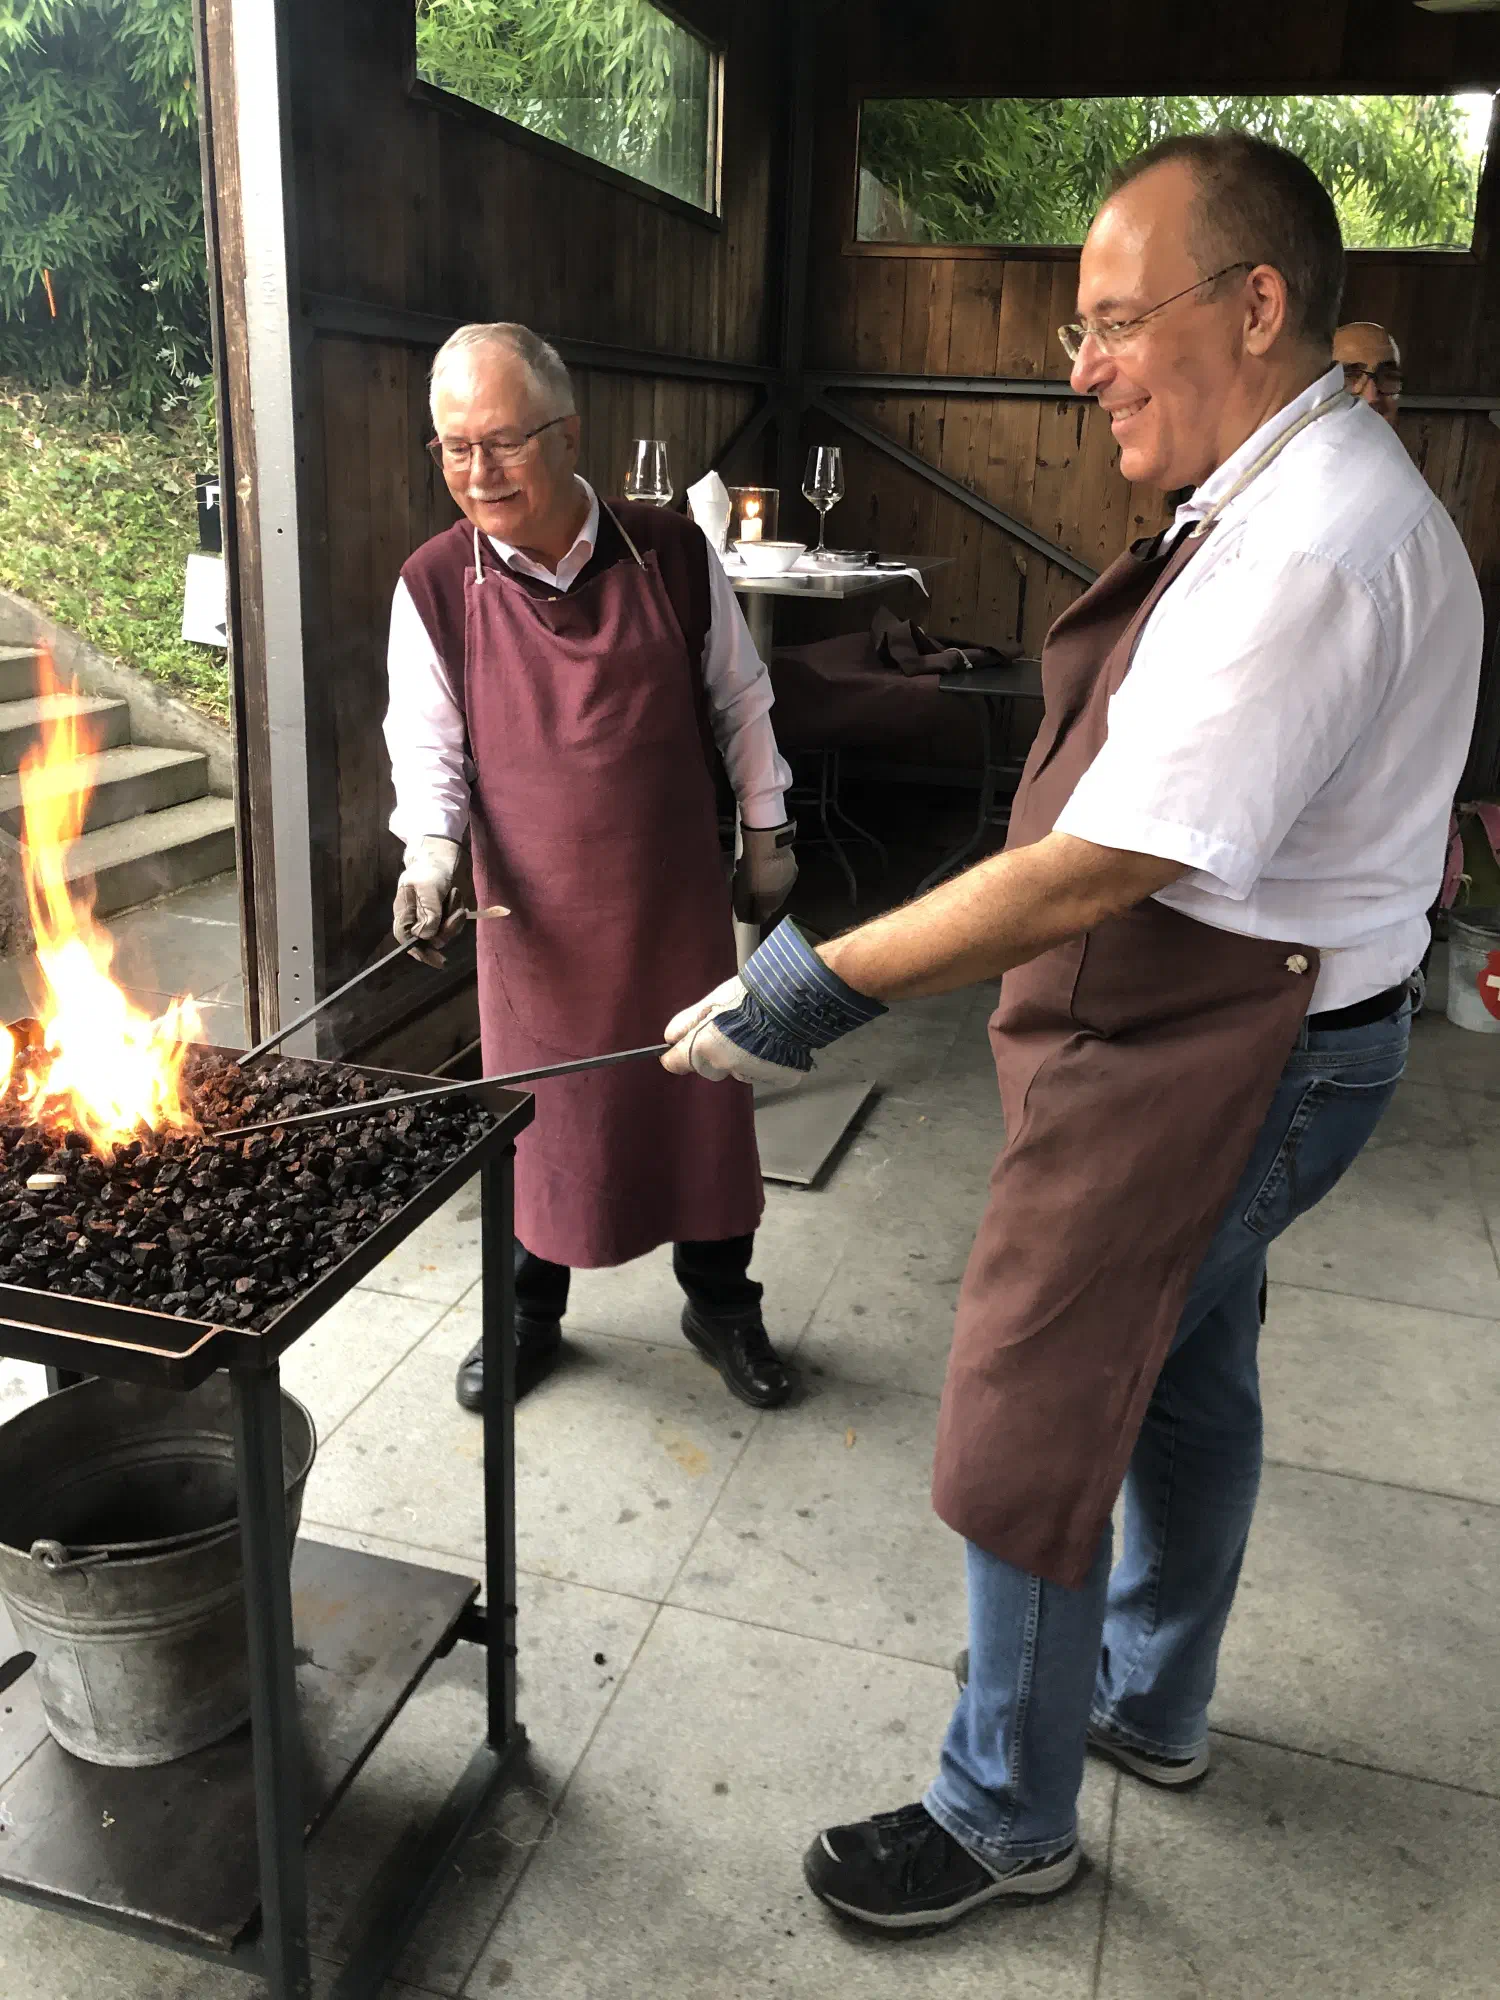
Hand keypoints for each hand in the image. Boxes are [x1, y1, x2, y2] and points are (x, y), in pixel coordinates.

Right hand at [394, 835, 461, 964]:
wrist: (438, 858)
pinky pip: (453, 925)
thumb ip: (428, 911)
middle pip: (431, 940)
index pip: (407, 941)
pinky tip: (456, 897)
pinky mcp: (442, 917)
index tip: (439, 960)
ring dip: (454, 917)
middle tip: (457, 912)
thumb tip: (428, 935)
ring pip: (445, 933)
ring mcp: (429, 920)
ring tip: (454, 895)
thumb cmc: (428, 871)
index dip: (421, 953)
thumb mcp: (428, 888)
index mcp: (404, 915)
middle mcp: (415, 921)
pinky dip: (458, 913)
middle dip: (447, 929)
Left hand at [661, 978, 808, 1086]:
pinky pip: (767, 1071)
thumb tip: (669, 1037)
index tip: (677, 1048)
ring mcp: (755, 1074)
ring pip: (740, 1070)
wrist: (794, 998)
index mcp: (706, 1048)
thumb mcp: (712, 1001)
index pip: (676, 1063)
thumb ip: (688, 1022)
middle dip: (715, 1053)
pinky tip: (775, 1040)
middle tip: (730, 1029)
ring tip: (757, 1031)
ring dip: (743, 1057)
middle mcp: (728, 1067)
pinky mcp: (781, 1077)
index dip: (676, 1054)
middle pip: (710, 1067)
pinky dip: (768, 1060)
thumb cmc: (752, 995)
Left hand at [732, 820, 797, 924]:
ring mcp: (789, 883)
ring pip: (775, 889)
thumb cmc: (753, 869)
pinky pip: (780, 876)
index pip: (761, 918)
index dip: (751, 915)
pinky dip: (773, 874)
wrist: (770, 845)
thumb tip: (744, 918)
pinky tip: (766, 864)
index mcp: (769, 905)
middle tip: (746, 886)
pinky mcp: (793, 869)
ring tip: (754, 872)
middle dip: (757, 898)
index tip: (742, 907)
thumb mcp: (742, 890)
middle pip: (769, 903)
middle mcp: (782, 897)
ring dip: (766, 885)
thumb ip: (744, 906)